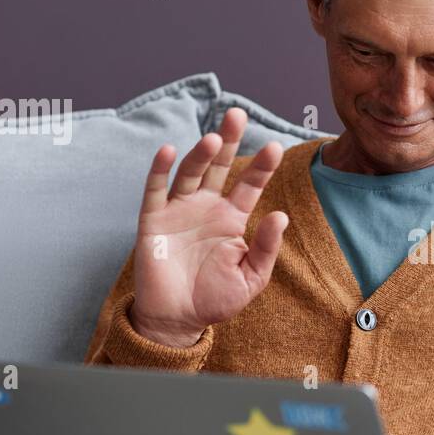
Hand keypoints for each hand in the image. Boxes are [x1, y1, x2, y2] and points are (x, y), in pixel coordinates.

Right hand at [129, 108, 288, 346]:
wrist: (178, 320)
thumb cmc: (216, 299)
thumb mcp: (251, 277)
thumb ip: (266, 247)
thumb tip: (280, 215)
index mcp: (232, 218)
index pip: (249, 184)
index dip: (261, 166)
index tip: (276, 147)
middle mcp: (206, 207)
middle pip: (219, 166)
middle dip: (228, 140)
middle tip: (238, 114)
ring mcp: (179, 211)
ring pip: (190, 173)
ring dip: (200, 155)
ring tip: (214, 139)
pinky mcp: (153, 220)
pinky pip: (155, 190)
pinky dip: (161, 170)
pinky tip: (169, 150)